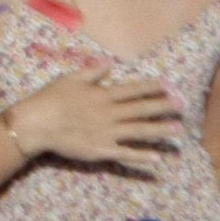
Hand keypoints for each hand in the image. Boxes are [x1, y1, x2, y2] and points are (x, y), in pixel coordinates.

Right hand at [4, 64, 181, 168]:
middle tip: (183, 106)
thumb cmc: (51, 99)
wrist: (37, 124)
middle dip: (163, 107)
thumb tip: (110, 63)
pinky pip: (125, 153)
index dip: (151, 87)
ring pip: (139, 131)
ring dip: (159, 130)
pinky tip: (157, 157)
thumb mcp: (70, 79)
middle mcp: (110, 113)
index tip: (168, 85)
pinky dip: (141, 156)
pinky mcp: (102, 150)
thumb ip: (92, 72)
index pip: (132, 90)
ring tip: (178, 130)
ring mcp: (108, 133)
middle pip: (141, 109)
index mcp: (102, 95)